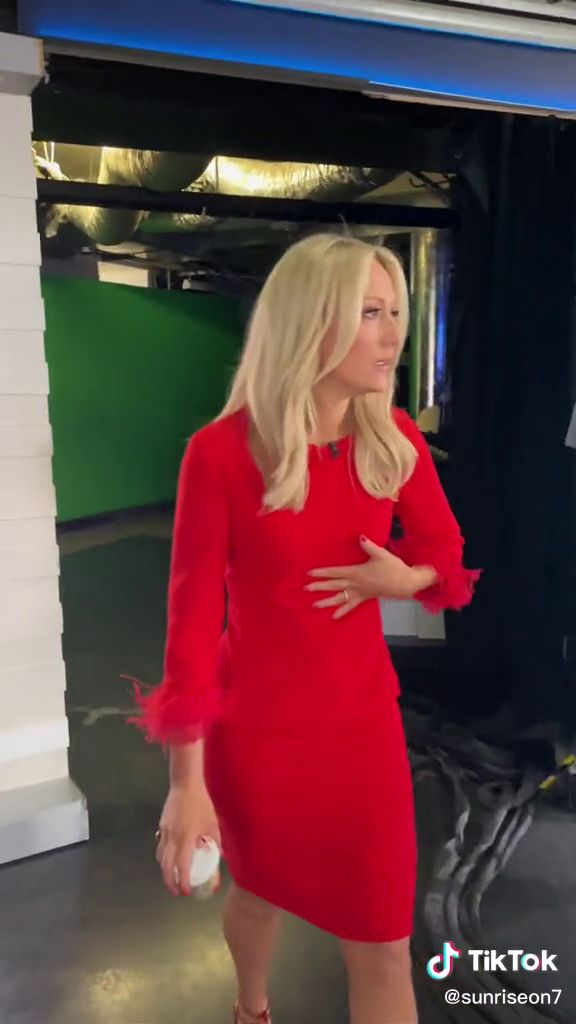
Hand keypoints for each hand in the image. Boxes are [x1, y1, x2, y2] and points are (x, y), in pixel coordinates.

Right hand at [156, 782, 220, 896]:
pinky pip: (160, 846)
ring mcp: (165, 832)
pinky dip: (163, 857)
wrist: (185, 785)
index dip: (182, 881)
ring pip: (161, 857)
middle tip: (177, 891)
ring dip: (166, 870)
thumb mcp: (213, 824)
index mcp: (186, 838)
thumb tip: (220, 859)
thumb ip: (216, 843)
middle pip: (166, 866)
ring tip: (173, 878)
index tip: (185, 891)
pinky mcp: (162, 826)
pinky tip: (170, 858)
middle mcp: (172, 837)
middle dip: (170, 882)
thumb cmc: (202, 804)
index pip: (182, 865)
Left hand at [305, 535, 436, 618]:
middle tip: (305, 589)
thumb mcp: (381, 554)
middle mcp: (356, 584)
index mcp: (357, 572)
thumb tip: (360, 537)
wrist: (406, 583)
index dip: (322, 572)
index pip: (336, 572)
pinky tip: (334, 616)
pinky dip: (343, 611)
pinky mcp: (365, 597)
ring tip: (314, 605)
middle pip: (334, 585)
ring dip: (327, 602)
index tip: (309, 573)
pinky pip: (352, 606)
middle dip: (319, 586)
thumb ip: (369, 546)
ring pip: (340, 598)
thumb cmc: (393, 568)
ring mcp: (360, 592)